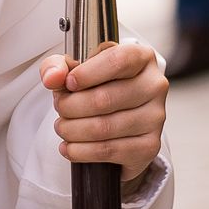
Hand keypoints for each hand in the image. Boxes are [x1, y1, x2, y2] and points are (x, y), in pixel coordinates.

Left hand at [43, 42, 166, 178]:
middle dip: (70, 106)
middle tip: (60, 108)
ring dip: (71, 130)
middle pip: (104, 99)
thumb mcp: (73, 68)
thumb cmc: (95, 84)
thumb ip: (56, 66)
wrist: (115, 114)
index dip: (87, 74)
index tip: (68, 83)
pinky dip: (80, 151)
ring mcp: (155, 117)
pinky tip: (70, 146)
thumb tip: (52, 78)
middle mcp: (154, 86)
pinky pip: (108, 151)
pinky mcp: (150, 145)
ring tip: (62, 127)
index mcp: (141, 57)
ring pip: (103, 128)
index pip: (118, 61)